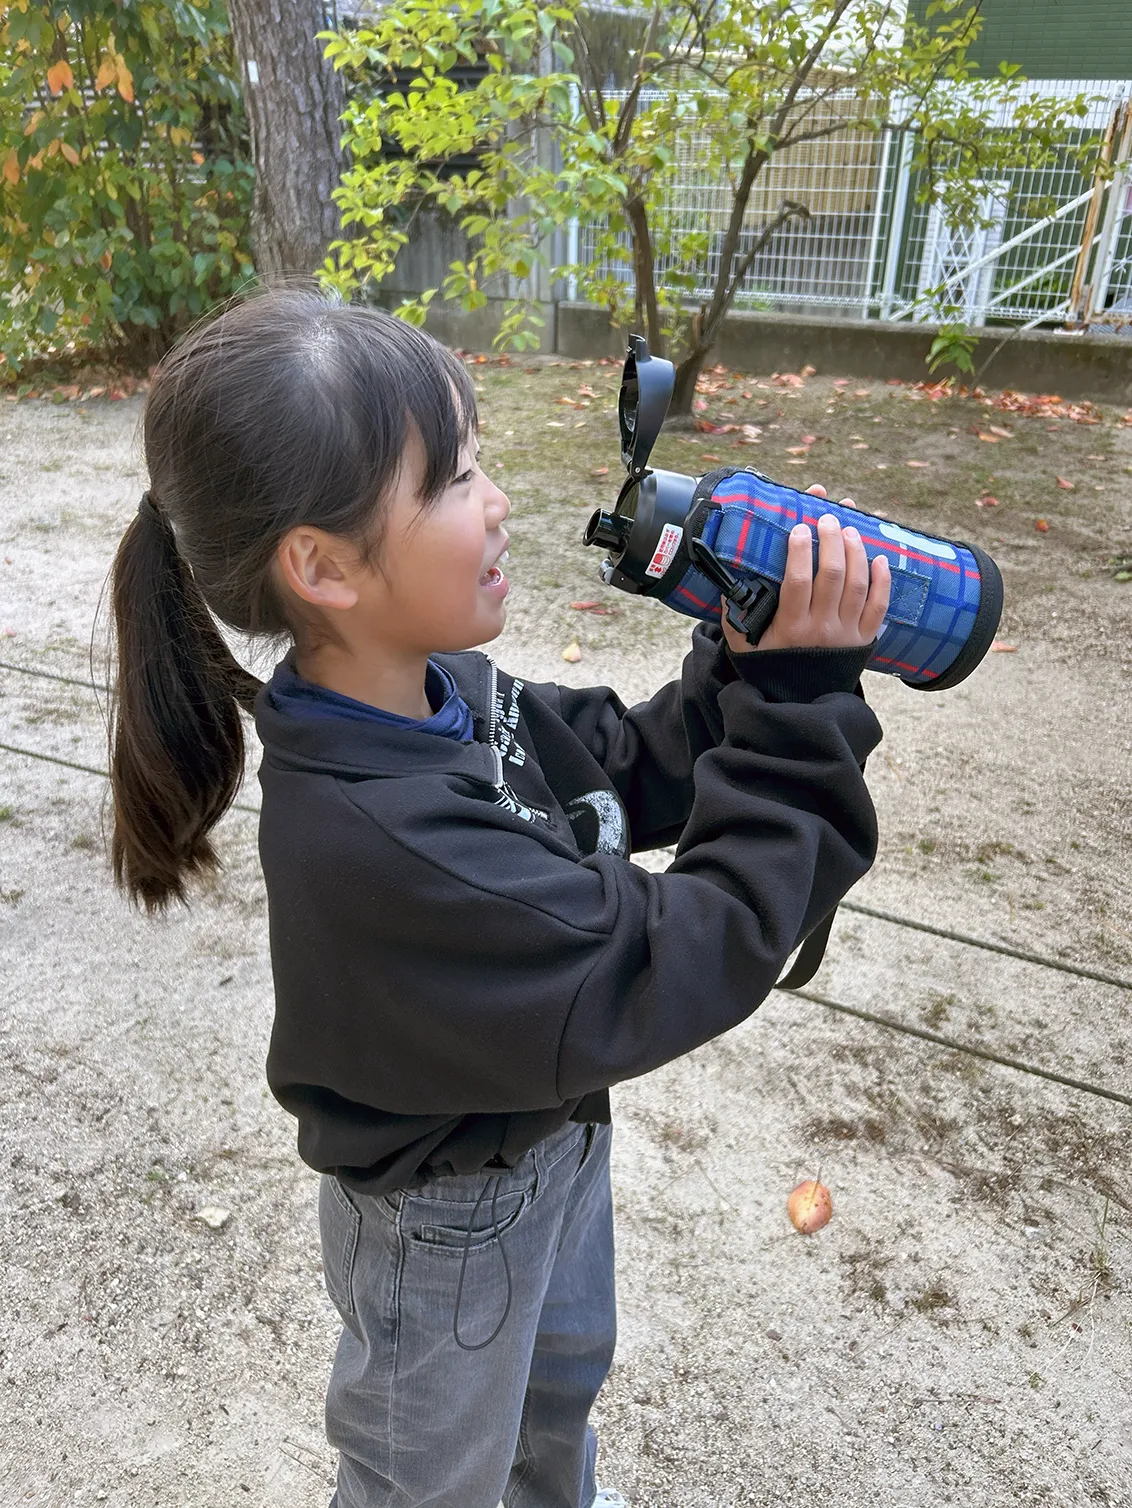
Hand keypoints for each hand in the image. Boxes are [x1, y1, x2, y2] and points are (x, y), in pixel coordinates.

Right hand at [721, 483, 890, 654]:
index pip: (798, 581)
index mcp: (790, 627)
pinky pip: (879, 605)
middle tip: (828, 518)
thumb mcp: (744, 646)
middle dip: (831, 541)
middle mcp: (821, 628)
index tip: (799, 528)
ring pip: (857, 584)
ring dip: (856, 552)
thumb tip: (725, 588)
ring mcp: (846, 633)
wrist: (798, 702)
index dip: (800, 551)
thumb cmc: (770, 667)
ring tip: (849, 530)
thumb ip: (734, 618)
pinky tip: (879, 558)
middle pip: (832, 575)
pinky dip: (882, 580)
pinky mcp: (864, 639)